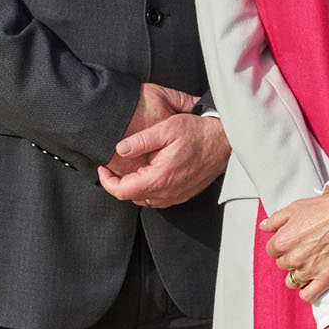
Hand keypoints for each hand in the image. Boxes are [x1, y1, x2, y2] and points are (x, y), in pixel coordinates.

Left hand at [97, 113, 228, 208]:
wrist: (225, 140)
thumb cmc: (198, 132)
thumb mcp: (167, 129)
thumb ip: (141, 140)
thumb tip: (120, 149)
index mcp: (158, 178)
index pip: (121, 191)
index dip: (107, 181)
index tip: (103, 168)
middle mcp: (167, 193)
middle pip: (131, 197)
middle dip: (119, 183)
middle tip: (115, 166)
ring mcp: (176, 196)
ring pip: (145, 200)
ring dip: (135, 187)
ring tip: (132, 168)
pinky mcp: (184, 194)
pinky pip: (159, 198)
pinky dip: (149, 189)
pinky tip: (151, 172)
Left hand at [260, 190, 328, 301]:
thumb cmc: (326, 209)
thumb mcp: (295, 208)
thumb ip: (275, 220)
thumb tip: (264, 227)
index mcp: (283, 241)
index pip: (271, 251)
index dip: (281, 245)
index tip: (290, 242)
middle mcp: (294, 258)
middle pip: (282, 265)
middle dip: (290, 258)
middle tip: (303, 248)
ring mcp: (309, 270)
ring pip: (292, 281)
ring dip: (298, 274)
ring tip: (308, 263)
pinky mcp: (325, 279)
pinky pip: (308, 295)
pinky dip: (307, 291)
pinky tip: (311, 282)